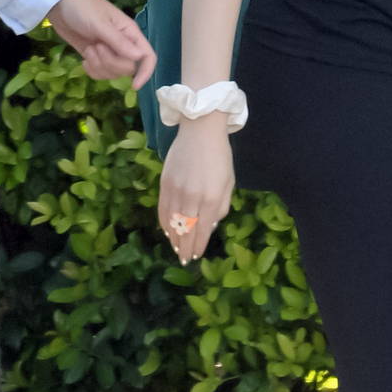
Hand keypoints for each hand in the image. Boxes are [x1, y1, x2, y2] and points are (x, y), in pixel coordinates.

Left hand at [47, 0, 155, 86]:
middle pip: (128, 68)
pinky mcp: (95, 57)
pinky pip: (100, 73)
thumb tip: (139, 57)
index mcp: (130, 34)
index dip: (145, 73)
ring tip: (89, 49)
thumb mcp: (101, 24)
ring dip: (99, 66)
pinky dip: (91, 70)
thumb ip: (119, 42)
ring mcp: (108, 52)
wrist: (60, 4)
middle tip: (96, 47)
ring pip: (113, 73)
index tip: (134, 85)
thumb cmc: (83, 8)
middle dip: (111, 63)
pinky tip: (84, 59)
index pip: (147, 57)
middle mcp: (123, 45)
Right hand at [158, 118, 234, 263]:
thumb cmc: (220, 156)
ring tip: (176, 249)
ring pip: (172, 222)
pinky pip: (163, 209)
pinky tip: (167, 231)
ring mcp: (176, 190)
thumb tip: (209, 227)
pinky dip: (164, 223)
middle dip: (184, 248)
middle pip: (186, 230)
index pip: (202, 230)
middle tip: (184, 261)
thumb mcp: (228, 182)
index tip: (196, 256)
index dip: (198, 245)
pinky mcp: (165, 183)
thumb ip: (221, 206)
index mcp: (211, 198)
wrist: (200, 130)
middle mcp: (192, 197)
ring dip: (173, 239)